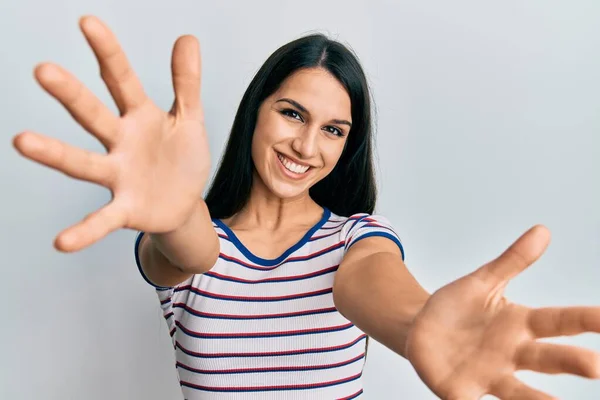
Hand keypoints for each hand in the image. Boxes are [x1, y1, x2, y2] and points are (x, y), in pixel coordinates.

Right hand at [13, 16, 209, 251]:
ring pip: (84, 163)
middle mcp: (121, 143)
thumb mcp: (190, 118)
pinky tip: (61, 242)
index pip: (121, 80)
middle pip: (94, 116)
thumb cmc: (182, 157)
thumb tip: (187, 37)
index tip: (87, 22)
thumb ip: (186, 82)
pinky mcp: (125, 209)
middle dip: (72, 95)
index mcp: (140, 117)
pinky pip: (102, 220)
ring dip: (56, 154)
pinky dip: (84, 231)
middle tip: (43, 70)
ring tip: (22, 141)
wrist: (185, 202)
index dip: (107, 52)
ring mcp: (119, 176)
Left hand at [405, 225, 599, 398]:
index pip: (561, 321)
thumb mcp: (483, 281)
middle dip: (571, 362)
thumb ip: (512, 261)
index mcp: (520, 324)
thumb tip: (543, 230)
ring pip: (519, 393)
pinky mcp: (461, 392)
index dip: (589, 319)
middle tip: (595, 366)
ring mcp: (489, 375)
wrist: (420, 328)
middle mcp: (512, 354)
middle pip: (547, 358)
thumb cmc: (458, 307)